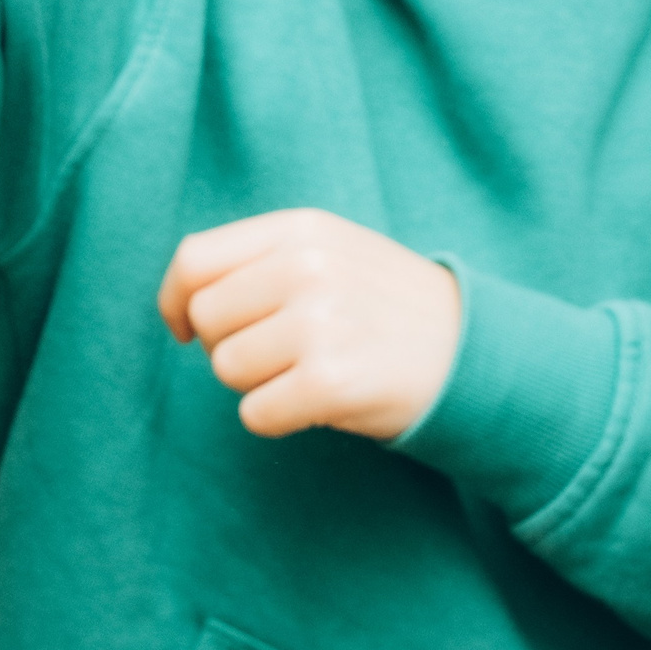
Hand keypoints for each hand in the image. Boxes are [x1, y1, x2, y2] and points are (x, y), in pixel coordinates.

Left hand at [157, 209, 459, 441]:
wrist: (475, 354)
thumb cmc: (384, 309)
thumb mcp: (329, 254)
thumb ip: (258, 261)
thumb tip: (180, 303)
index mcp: (300, 230)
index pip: (193, 260)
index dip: (176, 301)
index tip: (185, 329)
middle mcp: (306, 267)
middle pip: (206, 320)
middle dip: (232, 346)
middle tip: (286, 353)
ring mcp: (320, 322)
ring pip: (227, 369)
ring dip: (260, 384)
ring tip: (312, 371)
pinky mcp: (331, 381)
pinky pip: (256, 413)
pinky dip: (280, 419)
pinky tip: (321, 403)